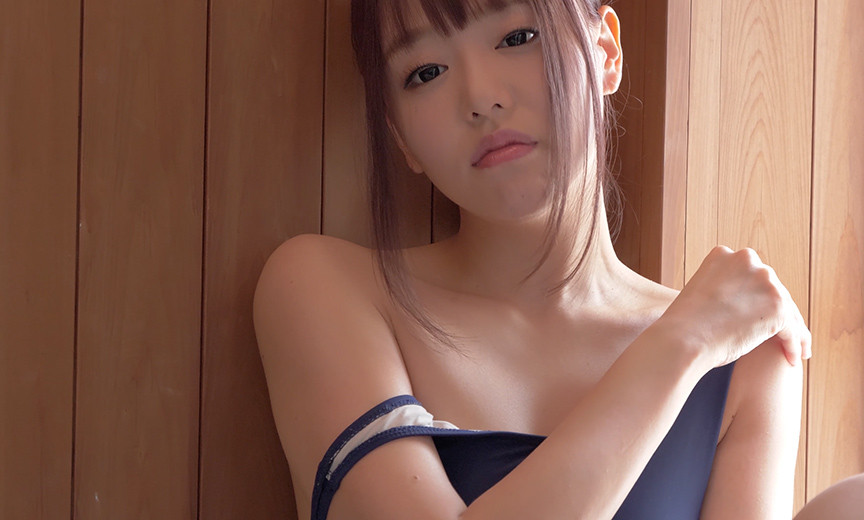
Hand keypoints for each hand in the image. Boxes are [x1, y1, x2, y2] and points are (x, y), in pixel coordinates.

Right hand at [658, 246, 811, 367]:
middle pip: (773, 290)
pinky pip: (791, 329)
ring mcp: (764, 281)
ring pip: (788, 310)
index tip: (760, 316)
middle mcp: (746, 260)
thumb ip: (720, 292)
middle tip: (784, 335)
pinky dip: (793, 345)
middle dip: (778, 313)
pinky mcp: (778, 305)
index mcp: (723, 256)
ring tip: (795, 351)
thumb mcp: (698, 294)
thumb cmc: (683, 327)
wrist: (682, 339)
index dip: (757, 298)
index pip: (750, 277)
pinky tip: (791, 359)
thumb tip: (736, 305)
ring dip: (792, 332)